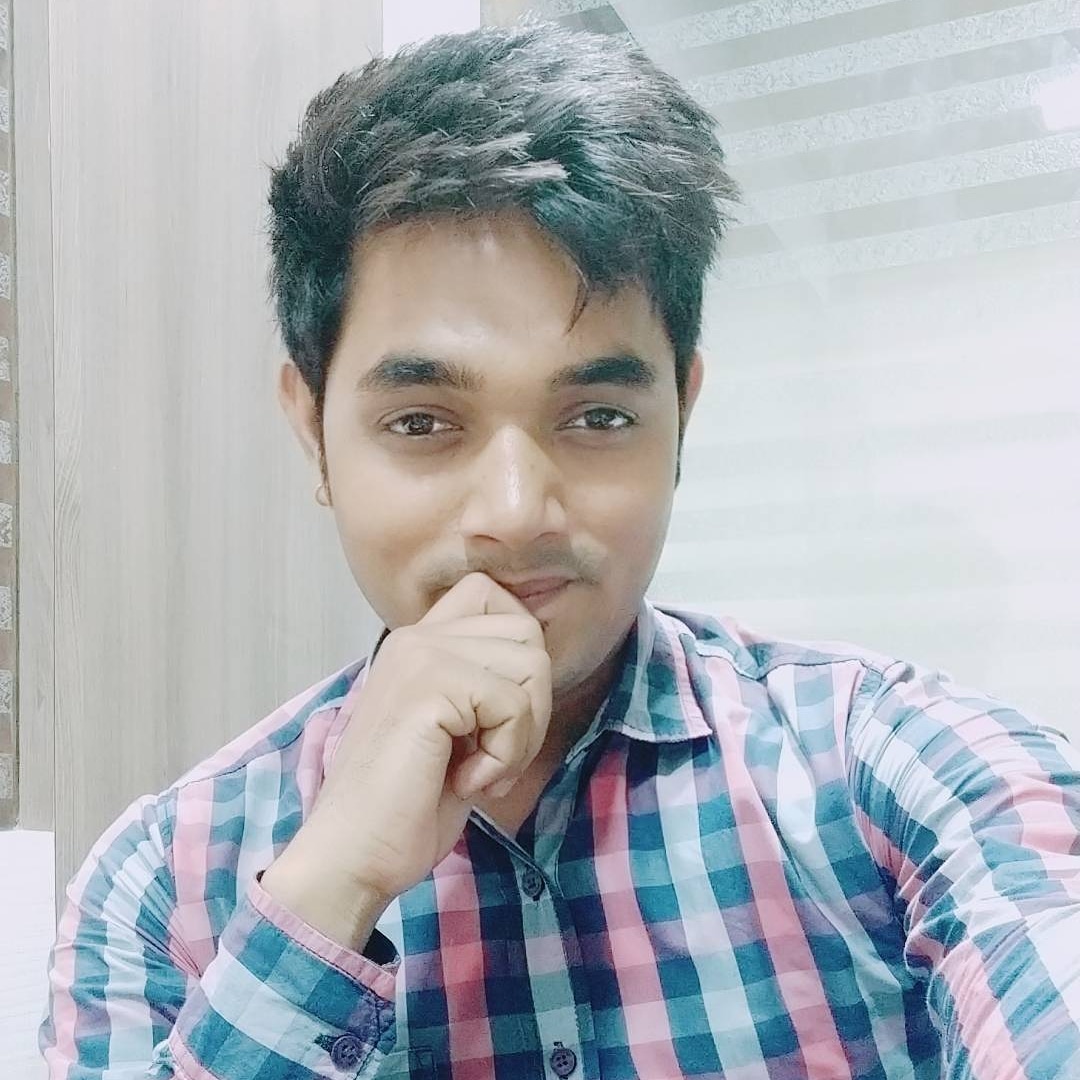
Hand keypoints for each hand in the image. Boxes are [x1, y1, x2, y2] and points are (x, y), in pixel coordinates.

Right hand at [261, 572, 551, 944]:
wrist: (353, 854)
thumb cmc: (408, 804)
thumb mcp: (457, 729)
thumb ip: (486, 686)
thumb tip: (539, 668)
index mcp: (419, 642)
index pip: (492, 594)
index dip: (519, 650)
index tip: (497, 713)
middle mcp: (418, 637)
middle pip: (527, 633)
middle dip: (532, 704)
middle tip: (493, 754)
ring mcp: (421, 656)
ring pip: (531, 666)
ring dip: (521, 734)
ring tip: (479, 770)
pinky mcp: (430, 686)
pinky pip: (513, 705)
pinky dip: (504, 755)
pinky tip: (465, 781)